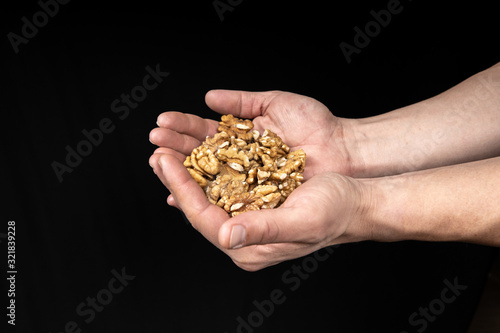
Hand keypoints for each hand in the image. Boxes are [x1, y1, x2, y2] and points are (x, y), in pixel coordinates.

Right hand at [150, 90, 353, 179]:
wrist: (342, 149)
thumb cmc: (314, 124)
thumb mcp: (276, 103)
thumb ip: (242, 102)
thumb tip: (208, 98)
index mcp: (241, 136)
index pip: (204, 133)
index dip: (183, 129)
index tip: (162, 124)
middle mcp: (239, 160)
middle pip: (200, 155)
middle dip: (175, 148)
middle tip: (155, 143)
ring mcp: (246, 180)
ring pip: (207, 177)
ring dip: (181, 172)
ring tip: (159, 163)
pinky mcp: (255, 199)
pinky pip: (223, 200)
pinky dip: (200, 198)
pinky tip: (178, 195)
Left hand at [151, 152, 370, 269]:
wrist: (354, 200)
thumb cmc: (335, 211)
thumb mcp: (303, 219)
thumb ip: (265, 230)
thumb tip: (227, 237)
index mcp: (250, 246)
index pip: (203, 218)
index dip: (181, 189)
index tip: (164, 161)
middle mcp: (243, 234)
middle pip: (198, 206)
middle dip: (175, 178)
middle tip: (157, 151)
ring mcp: (245, 217)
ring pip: (206, 193)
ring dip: (186, 170)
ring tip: (166, 148)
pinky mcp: (252, 201)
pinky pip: (220, 186)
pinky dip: (204, 168)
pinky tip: (191, 155)